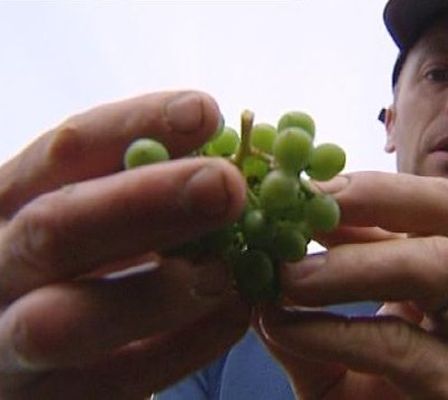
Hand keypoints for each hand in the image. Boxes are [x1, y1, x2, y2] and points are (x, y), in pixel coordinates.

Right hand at [0, 91, 250, 398]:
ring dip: (159, 291)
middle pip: (54, 230)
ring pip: (65, 321)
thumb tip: (218, 152)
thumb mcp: (86, 216)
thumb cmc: (73, 268)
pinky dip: (185, 346)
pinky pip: (118, 381)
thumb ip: (133, 188)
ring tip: (228, 269)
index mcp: (3, 208)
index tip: (204, 112)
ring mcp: (8, 349)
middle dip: (145, 202)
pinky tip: (236, 313)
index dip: (132, 127)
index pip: (60, 153)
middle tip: (226, 184)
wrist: (22, 361)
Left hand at [256, 172, 447, 398]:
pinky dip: (335, 331)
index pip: (422, 204)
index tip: (300, 189)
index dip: (361, 188)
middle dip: (371, 198)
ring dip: (351, 265)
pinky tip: (285, 329)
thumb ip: (305, 318)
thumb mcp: (334, 358)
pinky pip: (401, 346)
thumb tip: (258, 277)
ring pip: (439, 266)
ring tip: (287, 277)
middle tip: (305, 208)